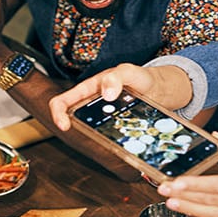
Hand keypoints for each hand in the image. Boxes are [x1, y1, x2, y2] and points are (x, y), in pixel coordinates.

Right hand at [47, 63, 184, 130]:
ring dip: (98, 139)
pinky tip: (124, 145)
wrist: (160, 89)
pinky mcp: (116, 128)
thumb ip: (116, 77)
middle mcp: (93, 105)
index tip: (64, 125)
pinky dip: (113, 143)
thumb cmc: (140, 77)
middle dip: (79, 131)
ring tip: (113, 140)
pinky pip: (108, 138)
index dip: (57, 113)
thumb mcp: (129, 71)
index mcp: (89, 89)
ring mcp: (104, 118)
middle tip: (96, 136)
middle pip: (75, 121)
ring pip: (92, 132)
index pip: (62, 101)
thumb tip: (107, 93)